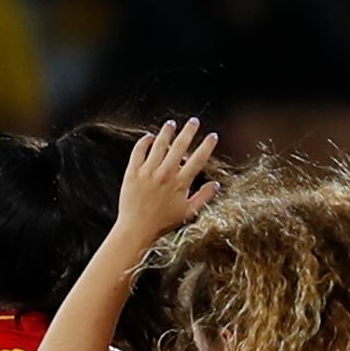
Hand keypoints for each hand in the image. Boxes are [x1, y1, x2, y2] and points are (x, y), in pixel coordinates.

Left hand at [112, 119, 222, 246]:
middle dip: (189, 131)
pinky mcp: (133, 171)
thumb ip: (204, 197)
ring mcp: (148, 171)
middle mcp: (165, 174)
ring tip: (171, 124)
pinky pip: (139, 150)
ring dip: (167, 131)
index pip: (198, 159)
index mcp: (180, 183)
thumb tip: (216, 185)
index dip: (207, 145)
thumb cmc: (163, 223)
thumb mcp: (188, 212)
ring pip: (159, 144)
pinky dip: (145, 141)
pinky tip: (149, 137)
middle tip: (194, 121)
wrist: (136, 228)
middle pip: (180, 146)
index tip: (212, 136)